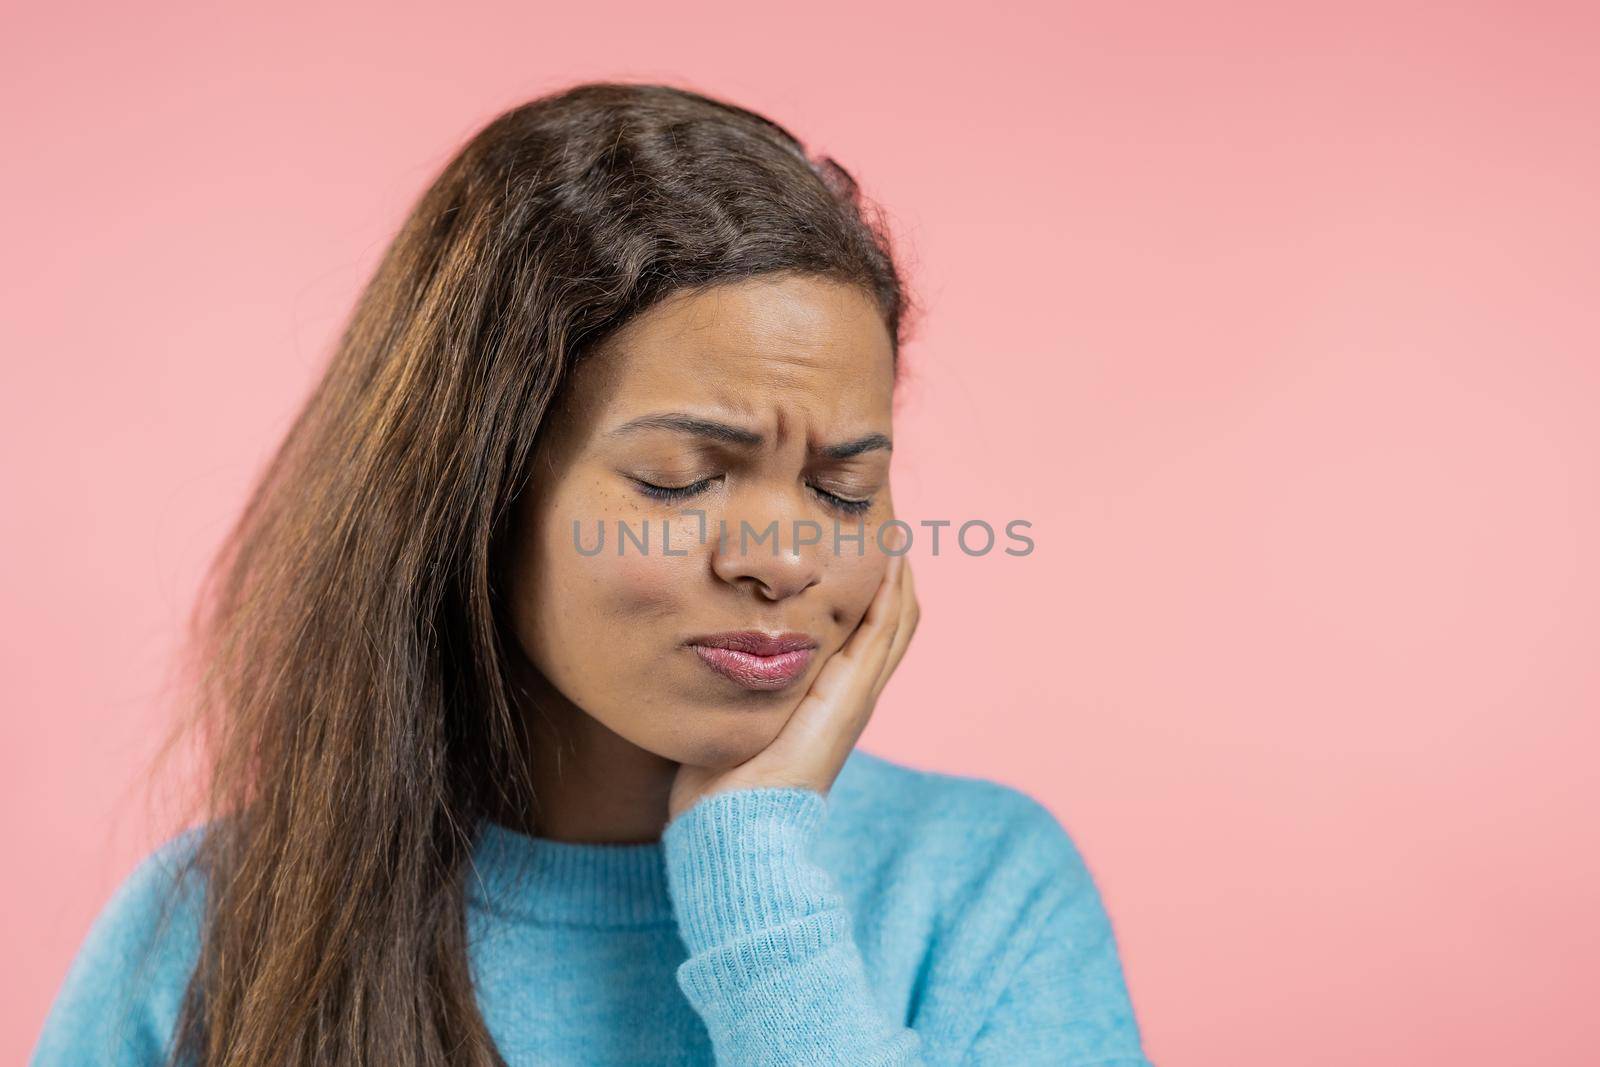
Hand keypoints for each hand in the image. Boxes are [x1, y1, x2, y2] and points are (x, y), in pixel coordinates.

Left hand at [668, 527, 918, 821]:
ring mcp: (855, 698)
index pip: (864, 633)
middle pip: (891, 620)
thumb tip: (691, 654)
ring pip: (896, 621)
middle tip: (881, 524)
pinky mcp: (850, 700)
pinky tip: (889, 558)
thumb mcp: (725, 721)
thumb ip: (723, 689)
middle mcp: (849, 697)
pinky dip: (892, 593)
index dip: (867, 589)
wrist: (732, 834)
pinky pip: (884, 633)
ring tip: (890, 528)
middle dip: (890, 572)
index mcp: (826, 701)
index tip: (853, 545)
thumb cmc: (716, 790)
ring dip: (898, 574)